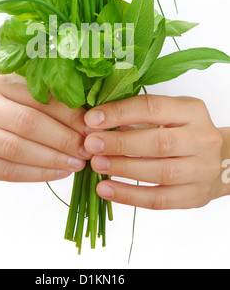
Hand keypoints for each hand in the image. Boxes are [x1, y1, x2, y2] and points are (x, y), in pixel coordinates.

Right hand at [0, 74, 89, 181]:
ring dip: (53, 158)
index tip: (91, 126)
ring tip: (78, 163)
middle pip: (28, 123)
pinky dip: (38, 174)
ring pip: (18, 149)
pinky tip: (59, 173)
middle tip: (87, 148)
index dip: (68, 113)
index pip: (38, 96)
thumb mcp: (11, 93)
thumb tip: (87, 113)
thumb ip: (42, 97)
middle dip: (64, 138)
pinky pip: (9, 171)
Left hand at [84, 95, 228, 209]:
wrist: (220, 160)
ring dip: (122, 169)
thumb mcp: (167, 114)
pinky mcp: (194, 196)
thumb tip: (95, 121)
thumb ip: (136, 116)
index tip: (92, 119)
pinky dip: (129, 195)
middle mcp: (202, 139)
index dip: (120, 113)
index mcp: (191, 111)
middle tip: (91, 144)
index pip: (153, 108)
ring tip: (96, 164)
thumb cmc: (182, 132)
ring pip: (160, 172)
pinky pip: (159, 199)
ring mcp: (201, 170)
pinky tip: (106, 189)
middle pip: (159, 142)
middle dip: (120, 144)